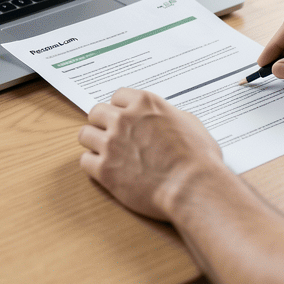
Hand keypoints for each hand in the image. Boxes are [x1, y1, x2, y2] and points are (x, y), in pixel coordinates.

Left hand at [77, 87, 228, 221]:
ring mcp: (111, 143)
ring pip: (85, 135)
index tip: (122, 118)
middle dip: (103, 124)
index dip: (120, 109)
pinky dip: (93, 166)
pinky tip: (106, 171)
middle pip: (96, 112)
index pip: (118, 96)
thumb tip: (163, 119)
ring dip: (94, 143)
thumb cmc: (198, 160)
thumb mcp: (190, 123)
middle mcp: (124, 119)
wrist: (193, 188)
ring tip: (106, 154)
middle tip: (111, 136)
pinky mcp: (104, 169)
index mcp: (145, 104)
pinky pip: (84, 161)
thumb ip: (168, 115)